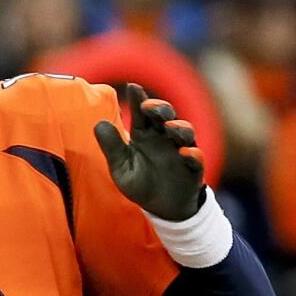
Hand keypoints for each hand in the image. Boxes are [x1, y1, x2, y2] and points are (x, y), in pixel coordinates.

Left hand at [93, 83, 204, 221]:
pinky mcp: (194, 168)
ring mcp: (181, 150)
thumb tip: (98, 123)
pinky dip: (193, 154)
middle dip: (160, 108)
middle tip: (150, 107)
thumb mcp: (121, 167)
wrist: (162, 208)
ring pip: (185, 132)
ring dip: (179, 127)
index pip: (142, 113)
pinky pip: (197, 158)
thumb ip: (112, 147)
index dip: (139, 98)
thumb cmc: (140, 183)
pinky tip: (186, 153)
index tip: (133, 86)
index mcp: (144, 134)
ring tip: (170, 128)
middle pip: (166, 115)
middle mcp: (164, 137)